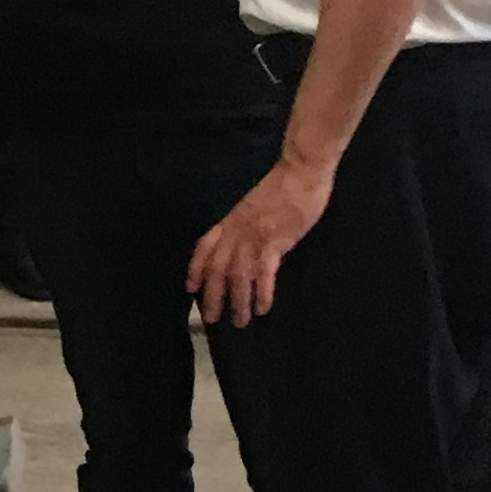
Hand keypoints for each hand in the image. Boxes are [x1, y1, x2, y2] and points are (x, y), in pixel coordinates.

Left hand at [186, 154, 332, 326]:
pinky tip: (263, 308)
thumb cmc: (284, 185)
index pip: (204, 247)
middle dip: (212, 295)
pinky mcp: (273, 242)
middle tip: (211, 319)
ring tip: (240, 321)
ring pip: (237, 276)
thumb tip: (248, 242)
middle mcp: (236, 231)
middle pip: (217, 268)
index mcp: (231, 220)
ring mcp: (253, 237)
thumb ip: (247, 223)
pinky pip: (263, 273)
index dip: (195, 269)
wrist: (300, 170)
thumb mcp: (255, 204)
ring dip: (238, 301)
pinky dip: (262, 293)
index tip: (190, 288)